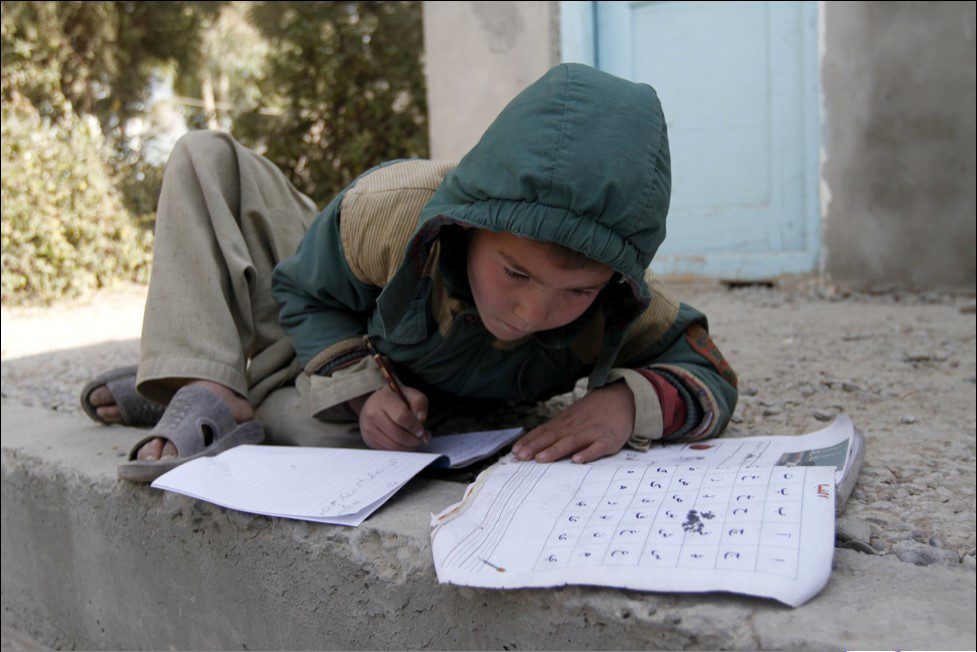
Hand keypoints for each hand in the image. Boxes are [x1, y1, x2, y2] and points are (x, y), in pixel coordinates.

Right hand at [354, 385, 429, 450]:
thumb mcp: (410, 394)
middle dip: (413, 439)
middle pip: (398, 434)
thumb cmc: (394, 398)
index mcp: (383, 399)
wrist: (374, 403)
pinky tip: (404, 442)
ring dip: (408, 447)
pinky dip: (399, 449)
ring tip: (414, 440)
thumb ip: (419, 403)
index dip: (414, 426)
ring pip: (393, 446)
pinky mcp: (369, 440)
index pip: (401, 417)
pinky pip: (388, 450)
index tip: (421, 429)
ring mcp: (368, 429)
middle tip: (420, 437)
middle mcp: (372, 414)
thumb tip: (421, 420)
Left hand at [512, 381, 634, 463]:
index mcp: (566, 422)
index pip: (544, 431)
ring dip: (555, 450)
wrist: (622, 399)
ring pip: (571, 441)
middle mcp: (576, 426)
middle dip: (535, 447)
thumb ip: (557, 429)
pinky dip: (587, 453)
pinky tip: (577, 460)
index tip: (514, 452)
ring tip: (541, 459)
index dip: (529, 441)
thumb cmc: (593, 413)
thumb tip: (536, 442)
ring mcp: (592, 432)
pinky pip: (597, 447)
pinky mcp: (608, 439)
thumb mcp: (573, 417)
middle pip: (553, 437)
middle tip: (521, 458)